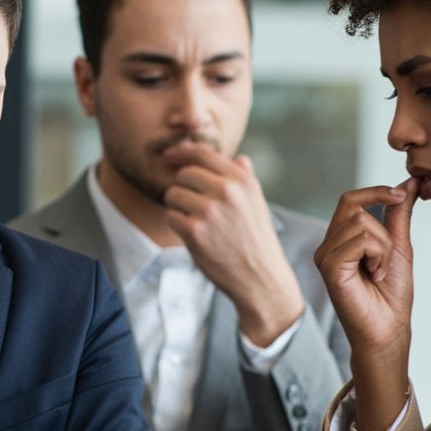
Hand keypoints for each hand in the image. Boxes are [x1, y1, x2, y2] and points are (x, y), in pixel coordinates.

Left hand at [161, 144, 304, 346]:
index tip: (169, 156)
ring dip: (177, 208)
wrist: (260, 278)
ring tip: (196, 222)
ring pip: (173, 195)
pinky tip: (193, 235)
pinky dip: (177, 225)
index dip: (181, 152)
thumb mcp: (257, 203)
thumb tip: (239, 157)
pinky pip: (170, 216)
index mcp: (242, 180)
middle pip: (184, 175)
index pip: (203, 154)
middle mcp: (226, 191)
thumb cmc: (256, 240)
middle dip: (182, 188)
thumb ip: (245, 178)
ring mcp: (209, 211)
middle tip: (192, 207)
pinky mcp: (194, 231)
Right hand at [313, 177, 417, 430]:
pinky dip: (377, 255)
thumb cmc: (391, 295)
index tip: (403, 195)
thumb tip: (408, 184)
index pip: (350, 200)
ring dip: (383, 244)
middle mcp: (327, 246)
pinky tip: (375, 275)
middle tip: (390, 253)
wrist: (388, 329)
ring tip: (381, 270)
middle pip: (352, 205)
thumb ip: (398, 215)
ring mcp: (325, 256)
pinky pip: (359, 241)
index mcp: (340, 240)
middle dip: (382, 224)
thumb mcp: (399, 246)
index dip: (376, 192)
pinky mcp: (329, 267)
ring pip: (360, 222)